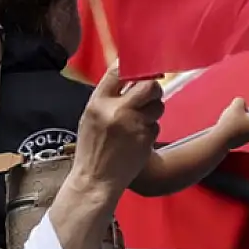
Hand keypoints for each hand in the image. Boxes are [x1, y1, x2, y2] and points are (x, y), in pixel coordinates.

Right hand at [74, 65, 163, 191]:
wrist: (96, 180)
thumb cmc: (91, 149)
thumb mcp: (90, 118)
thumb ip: (107, 97)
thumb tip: (128, 77)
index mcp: (98, 103)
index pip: (118, 72)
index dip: (133, 67)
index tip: (141, 70)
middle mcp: (117, 111)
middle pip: (148, 85)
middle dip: (153, 87)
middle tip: (150, 94)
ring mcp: (134, 126)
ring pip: (158, 106)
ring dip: (154, 109)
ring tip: (141, 120)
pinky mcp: (146, 140)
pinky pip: (156, 126)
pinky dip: (150, 130)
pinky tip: (138, 139)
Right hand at [212, 99, 248, 150]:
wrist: (220, 138)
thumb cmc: (231, 122)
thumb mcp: (236, 104)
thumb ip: (241, 101)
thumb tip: (242, 104)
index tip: (243, 108)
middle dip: (245, 115)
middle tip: (236, 113)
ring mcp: (247, 139)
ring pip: (245, 126)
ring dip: (238, 121)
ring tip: (230, 120)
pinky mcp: (239, 143)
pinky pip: (239, 132)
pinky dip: (234, 128)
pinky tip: (227, 127)